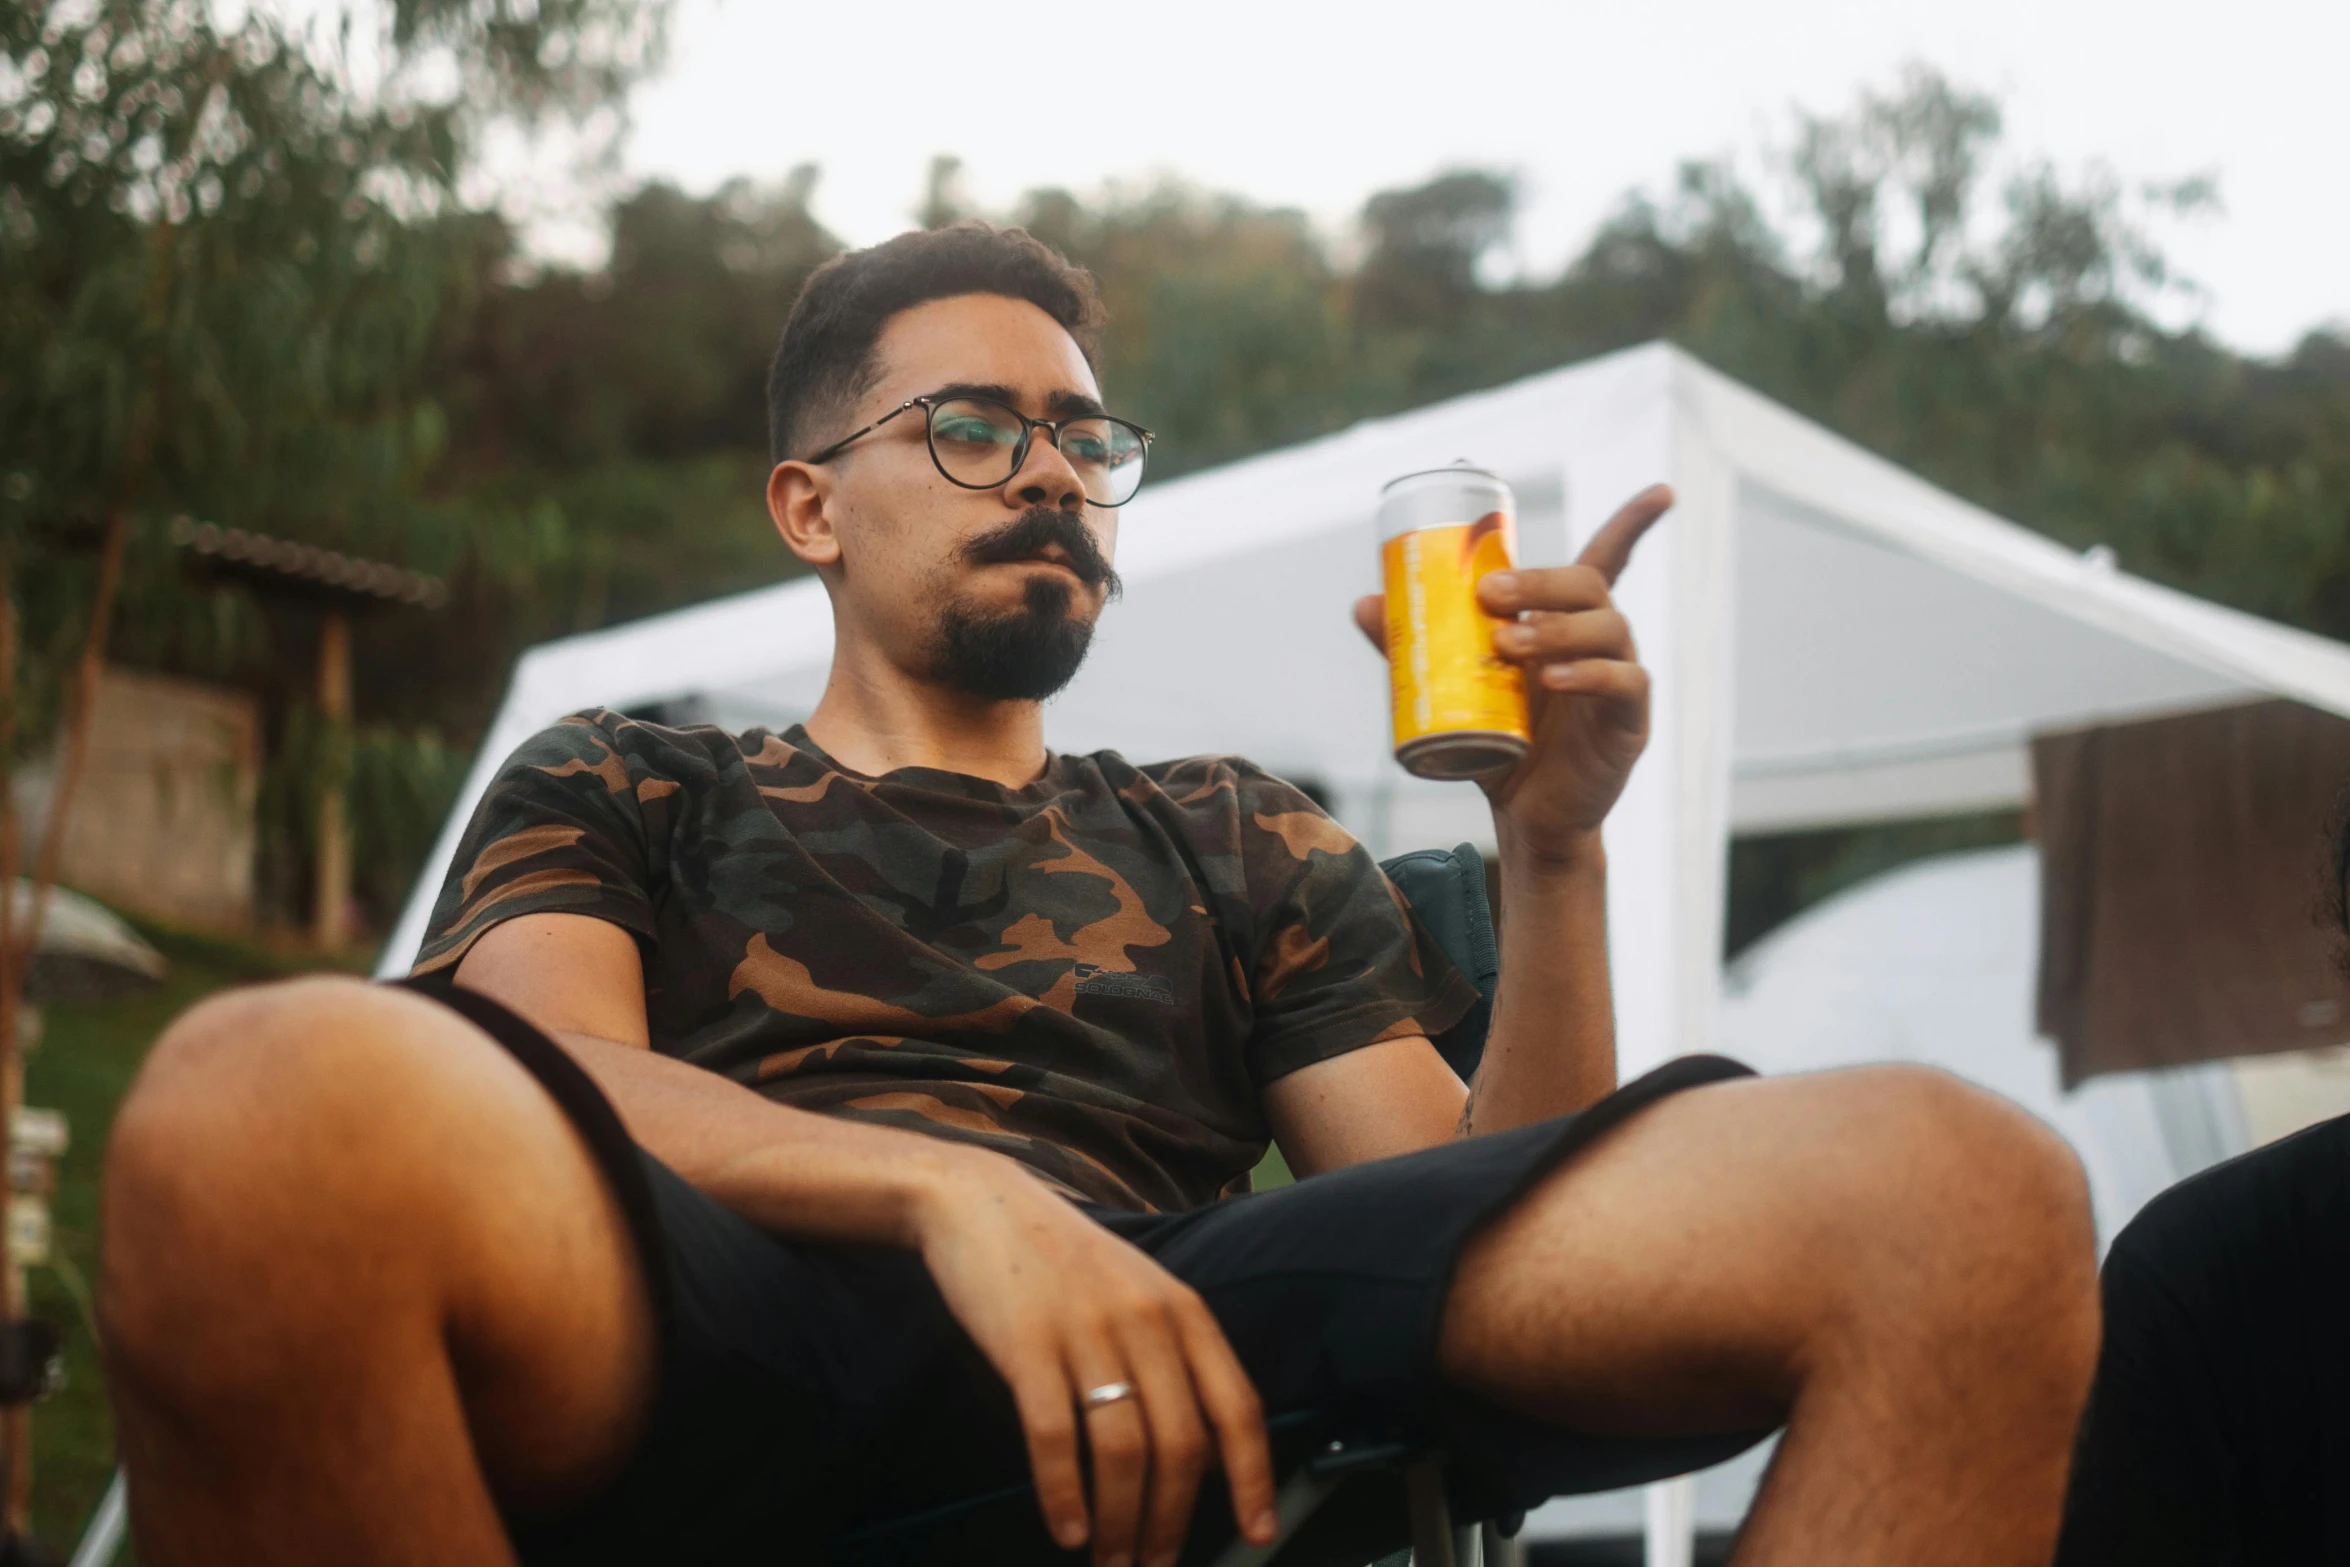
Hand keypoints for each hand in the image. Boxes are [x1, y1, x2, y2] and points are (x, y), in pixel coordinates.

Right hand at [912, 1154, 1276, 1566]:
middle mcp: (1145, 1320)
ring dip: (1121, 1523)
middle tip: (1154, 1566)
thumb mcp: (1138, 1292)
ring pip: (1123, 1452)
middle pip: (1181, 1444)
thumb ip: (1174, 1359)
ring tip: (1112, 1561)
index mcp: (1183, 1310)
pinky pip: (1054, 1437)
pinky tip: (1067, 1529)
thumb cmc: (1062, 1261)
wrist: (981, 1204)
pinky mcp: (1026, 1344)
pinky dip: (1063, 1494)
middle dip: (1172, 1521)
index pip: (1237, 1406)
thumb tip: (1201, 1455)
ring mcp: (1085, 1331)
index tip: (1259, 1533)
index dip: (1253, 1477)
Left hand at [1353, 483, 1670, 861]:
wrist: (1525, 816)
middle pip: (1589, 585)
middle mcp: (1603, 640)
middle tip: (1487, 595)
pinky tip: (1553, 679)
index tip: (1663, 491)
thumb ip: (1415, 647)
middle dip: (1539, 582)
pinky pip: (1623, 683)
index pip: (1609, 558)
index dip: (1635, 523)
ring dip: (1555, 627)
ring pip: (1608, 627)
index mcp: (1569, 621)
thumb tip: (1364, 603)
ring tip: (1505, 645)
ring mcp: (1622, 678)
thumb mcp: (1452, 689)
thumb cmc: (1498, 744)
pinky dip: (1588, 674)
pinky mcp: (1629, 721)